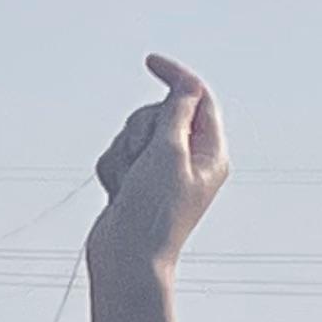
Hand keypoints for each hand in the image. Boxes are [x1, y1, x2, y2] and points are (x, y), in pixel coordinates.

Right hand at [87, 55, 221, 321]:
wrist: (126, 260)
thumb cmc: (153, 213)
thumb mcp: (169, 153)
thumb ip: (176, 114)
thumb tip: (187, 86)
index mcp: (210, 154)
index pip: (197, 99)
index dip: (175, 77)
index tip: (150, 61)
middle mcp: (187, 162)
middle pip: (157, 114)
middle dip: (141, 130)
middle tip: (145, 159)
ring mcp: (158, 173)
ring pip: (131, 135)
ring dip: (123, 155)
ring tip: (130, 185)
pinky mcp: (134, 184)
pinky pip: (115, 157)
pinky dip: (112, 171)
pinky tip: (119, 196)